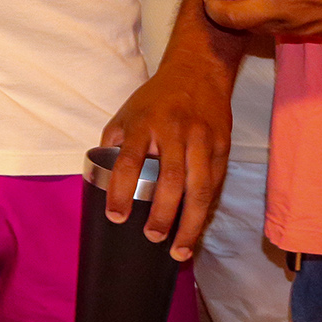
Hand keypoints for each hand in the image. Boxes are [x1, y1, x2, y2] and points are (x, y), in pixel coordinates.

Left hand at [98, 51, 232, 260]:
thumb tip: (99, 179)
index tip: (115, 217)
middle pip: (171, 180)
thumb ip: (114, 143)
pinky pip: (215, 185)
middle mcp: (174, 132)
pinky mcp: (222, 147)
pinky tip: (196, 228)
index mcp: (143, 124)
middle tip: (153, 238)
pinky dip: (206, 210)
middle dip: (163, 214)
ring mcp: (202, 140)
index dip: (120, 192)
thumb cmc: (156, 98)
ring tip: (178, 249)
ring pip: (200, 188)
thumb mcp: (127, 112)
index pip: (128, 162)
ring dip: (191, 223)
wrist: (198, 72)